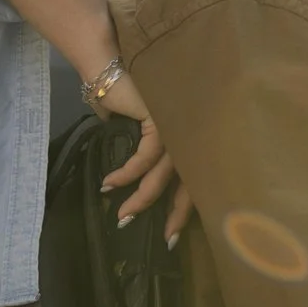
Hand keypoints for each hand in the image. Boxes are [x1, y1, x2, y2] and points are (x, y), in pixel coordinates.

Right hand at [95, 76, 191, 244]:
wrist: (111, 67)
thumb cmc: (125, 97)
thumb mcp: (140, 132)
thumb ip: (148, 154)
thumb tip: (140, 182)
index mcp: (190, 138)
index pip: (197, 179)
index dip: (186, 208)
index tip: (172, 234)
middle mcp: (191, 132)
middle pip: (191, 181)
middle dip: (176, 213)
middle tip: (165, 239)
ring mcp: (179, 125)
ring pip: (165, 173)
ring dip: (142, 197)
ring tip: (122, 214)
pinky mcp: (161, 120)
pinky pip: (146, 157)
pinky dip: (128, 173)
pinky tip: (110, 184)